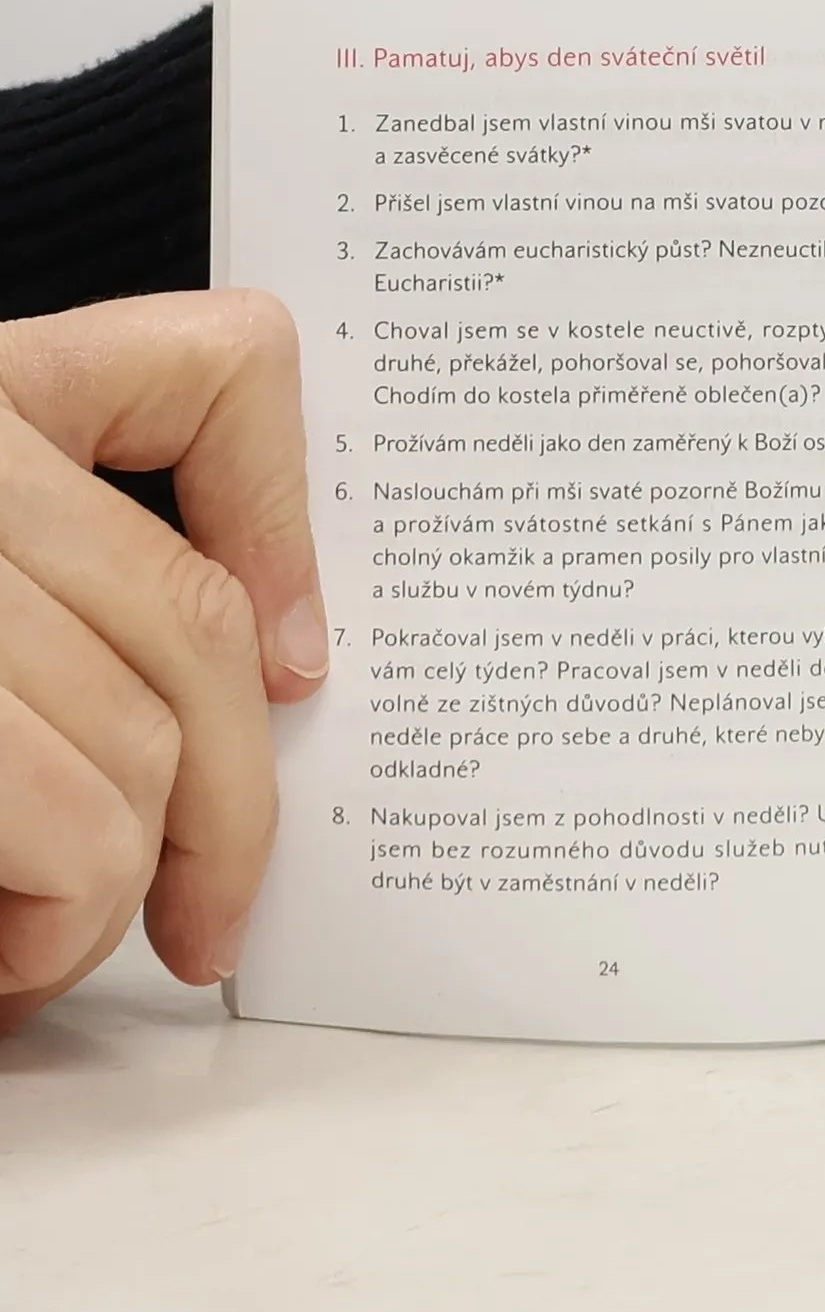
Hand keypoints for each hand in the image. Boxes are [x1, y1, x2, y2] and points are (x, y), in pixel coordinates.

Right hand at [0, 292, 327, 1030]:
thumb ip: (66, 577)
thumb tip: (271, 671)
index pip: (214, 366)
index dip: (286, 514)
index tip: (298, 662)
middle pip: (192, 627)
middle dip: (234, 811)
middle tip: (210, 916)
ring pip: (131, 753)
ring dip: (108, 898)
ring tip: (39, 946)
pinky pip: (58, 824)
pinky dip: (49, 922)